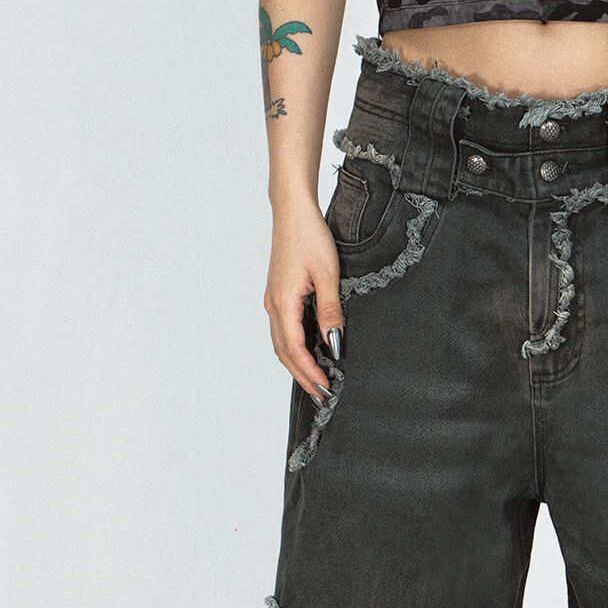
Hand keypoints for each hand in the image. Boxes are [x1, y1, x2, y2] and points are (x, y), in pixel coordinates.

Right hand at [264, 199, 344, 399]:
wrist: (293, 212)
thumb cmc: (309, 236)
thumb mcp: (328, 275)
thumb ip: (330, 311)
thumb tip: (334, 343)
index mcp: (283, 302)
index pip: (295, 349)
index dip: (310, 371)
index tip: (326, 387)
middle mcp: (273, 305)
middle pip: (284, 352)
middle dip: (302, 376)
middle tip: (321, 395)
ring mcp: (273, 301)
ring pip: (281, 343)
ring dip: (297, 365)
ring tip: (315, 381)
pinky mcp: (278, 295)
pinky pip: (283, 330)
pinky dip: (294, 349)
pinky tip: (308, 354)